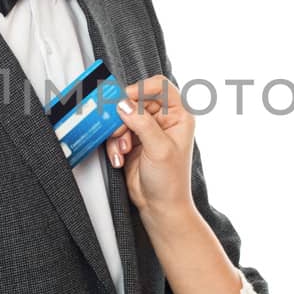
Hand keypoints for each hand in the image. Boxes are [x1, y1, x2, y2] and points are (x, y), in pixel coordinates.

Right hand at [110, 75, 196, 222]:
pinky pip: (116, 132)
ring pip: (122, 116)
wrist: (160, 207)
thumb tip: (123, 103)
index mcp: (179, 116)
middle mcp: (164, 119)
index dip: (141, 88)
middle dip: (124, 117)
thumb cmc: (170, 181)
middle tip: (117, 130)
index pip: (160, 87)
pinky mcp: (133, 141)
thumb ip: (141, 123)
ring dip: (118, 134)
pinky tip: (119, 159)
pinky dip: (114, 145)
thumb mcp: (158, 149)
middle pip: (136, 100)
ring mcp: (147, 130)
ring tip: (123, 150)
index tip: (124, 99)